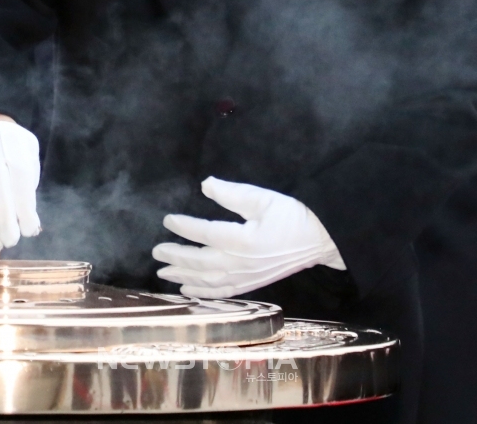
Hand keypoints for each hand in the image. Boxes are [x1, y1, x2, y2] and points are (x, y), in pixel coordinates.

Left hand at [152, 177, 344, 298]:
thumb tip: (205, 184)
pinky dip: (202, 293)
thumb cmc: (292, 215)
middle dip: (176, 256)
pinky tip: (188, 290)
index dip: (184, 227)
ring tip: (163, 272)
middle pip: (200, 262)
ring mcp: (246, 277)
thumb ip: (232, 193)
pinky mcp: (252, 284)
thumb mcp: (263, 198)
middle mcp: (240, 263)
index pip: (204, 234)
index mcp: (242, 240)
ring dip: (183, 276)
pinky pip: (222, 292)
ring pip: (207, 280)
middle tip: (156, 251)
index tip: (168, 219)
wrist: (320, 240)